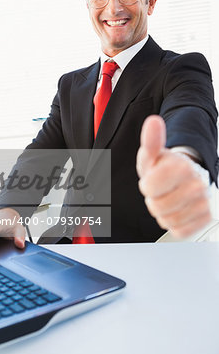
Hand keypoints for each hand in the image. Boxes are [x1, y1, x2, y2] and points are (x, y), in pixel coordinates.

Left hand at [136, 115, 211, 237]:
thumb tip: (152, 122)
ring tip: (170, 198)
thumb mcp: (154, 154)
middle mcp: (197, 185)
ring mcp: (204, 203)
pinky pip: (180, 231)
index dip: (146, 185)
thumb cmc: (167, 167)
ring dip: (163, 212)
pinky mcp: (206, 219)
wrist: (189, 177)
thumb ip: (151, 140)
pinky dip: (175, 223)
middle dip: (154, 199)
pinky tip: (179, 209)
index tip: (154, 178)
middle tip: (162, 189)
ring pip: (167, 220)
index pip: (148, 188)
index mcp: (182, 167)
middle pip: (156, 207)